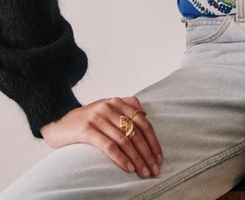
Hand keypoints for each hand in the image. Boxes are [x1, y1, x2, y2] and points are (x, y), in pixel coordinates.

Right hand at [40, 96, 162, 178]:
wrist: (56, 120)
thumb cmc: (85, 118)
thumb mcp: (106, 107)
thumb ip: (125, 105)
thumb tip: (145, 113)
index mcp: (118, 102)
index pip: (143, 122)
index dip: (153, 140)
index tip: (159, 157)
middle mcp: (110, 107)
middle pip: (136, 132)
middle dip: (148, 152)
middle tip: (154, 169)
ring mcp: (98, 118)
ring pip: (125, 140)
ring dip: (137, 158)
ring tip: (143, 172)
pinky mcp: (87, 130)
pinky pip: (109, 146)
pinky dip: (121, 158)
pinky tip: (128, 168)